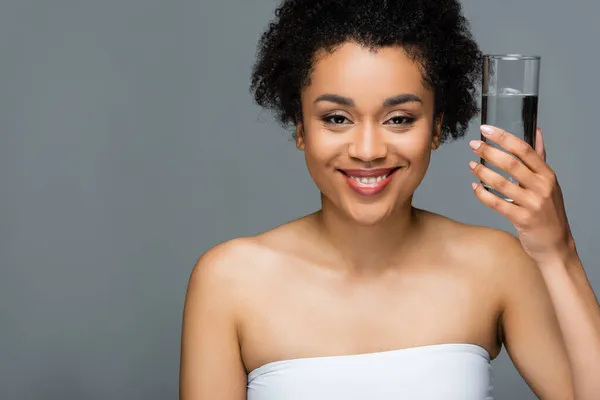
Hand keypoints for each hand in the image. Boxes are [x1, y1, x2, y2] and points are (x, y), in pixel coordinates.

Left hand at [468, 125, 574, 264]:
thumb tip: (537, 131)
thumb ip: (540, 158)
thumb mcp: (549, 182)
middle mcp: (541, 187)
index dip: (504, 137)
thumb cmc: (548, 211)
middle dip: (489, 151)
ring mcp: (532, 203)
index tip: (486, 129)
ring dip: (483, 172)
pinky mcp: (522, 219)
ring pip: (501, 183)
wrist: (555, 244)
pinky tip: (475, 188)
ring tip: (471, 165)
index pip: (524, 149)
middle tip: (473, 145)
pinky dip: (483, 195)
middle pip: (511, 163)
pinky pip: (497, 203)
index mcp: (547, 175)